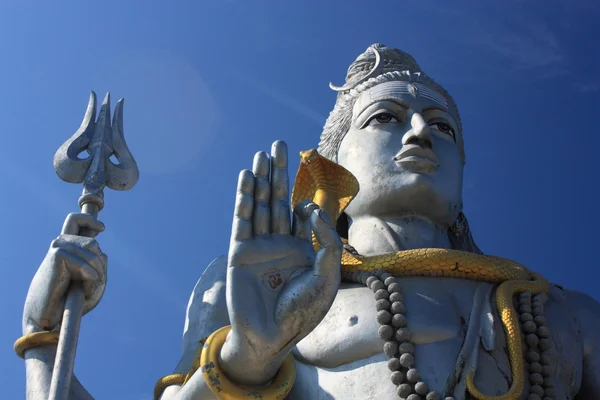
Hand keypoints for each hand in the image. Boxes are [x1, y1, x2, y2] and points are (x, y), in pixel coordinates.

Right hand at [22, 213, 106, 334]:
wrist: (49, 316)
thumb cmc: (71, 300)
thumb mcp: (92, 278)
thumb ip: (98, 262)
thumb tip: (99, 249)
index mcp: (66, 246)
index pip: (74, 221)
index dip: (89, 220)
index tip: (102, 228)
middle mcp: (60, 243)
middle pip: (93, 244)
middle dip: (99, 266)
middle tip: (93, 284)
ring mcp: (58, 247)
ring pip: (93, 254)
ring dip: (97, 275)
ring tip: (86, 290)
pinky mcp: (58, 255)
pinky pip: (87, 266)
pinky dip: (91, 281)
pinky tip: (82, 292)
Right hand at [220, 140, 341, 385]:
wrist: (272, 336)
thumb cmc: (303, 311)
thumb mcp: (326, 276)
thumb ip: (326, 242)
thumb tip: (312, 209)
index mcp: (303, 248)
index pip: (303, 213)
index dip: (307, 205)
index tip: (308, 211)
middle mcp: (280, 242)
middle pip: (279, 199)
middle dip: (279, 172)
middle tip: (279, 144)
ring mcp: (259, 246)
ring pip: (260, 205)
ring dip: (260, 179)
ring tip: (262, 153)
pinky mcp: (241, 252)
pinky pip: (243, 221)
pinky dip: (244, 199)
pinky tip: (246, 178)